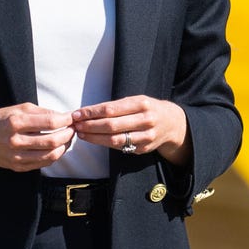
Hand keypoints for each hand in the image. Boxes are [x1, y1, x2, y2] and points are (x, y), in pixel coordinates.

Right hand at [0, 104, 74, 176]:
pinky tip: (57, 148)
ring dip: (64, 147)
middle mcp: (16, 141)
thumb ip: (41, 112)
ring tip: (67, 139)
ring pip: (50, 156)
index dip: (65, 120)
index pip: (49, 122)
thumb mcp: (18, 109)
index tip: (71, 117)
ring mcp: (16, 156)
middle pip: (52, 141)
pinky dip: (54, 156)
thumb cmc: (0, 120)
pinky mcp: (18, 166)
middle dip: (68, 134)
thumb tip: (63, 116)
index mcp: (16, 122)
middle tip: (72, 129)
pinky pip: (43, 164)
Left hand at [72, 96, 190, 164]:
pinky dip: (105, 144)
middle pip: (111, 125)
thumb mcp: (136, 101)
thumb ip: (116, 106)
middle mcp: (145, 120)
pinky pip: (121, 147)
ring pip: (115, 139)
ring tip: (82, 134)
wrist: (172, 123)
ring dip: (95, 137)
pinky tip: (95, 140)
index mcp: (142, 104)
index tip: (77, 114)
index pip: (111, 109)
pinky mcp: (143, 148)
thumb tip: (88, 111)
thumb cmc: (148, 109)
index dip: (91, 112)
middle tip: (76, 125)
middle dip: (90, 126)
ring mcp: (146, 136)